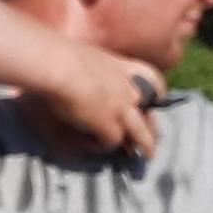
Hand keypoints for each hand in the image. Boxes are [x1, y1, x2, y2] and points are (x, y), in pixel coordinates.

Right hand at [24, 41, 165, 159]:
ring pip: (141, 135)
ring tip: (147, 157)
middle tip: (153, 138)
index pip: (151, 78)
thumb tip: (85, 73)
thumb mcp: (86, 56)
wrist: (54, 65)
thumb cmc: (59, 55)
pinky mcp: (108, 126)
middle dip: (153, 128)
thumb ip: (94, 69)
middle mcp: (127, 90)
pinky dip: (103, 146)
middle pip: (150, 112)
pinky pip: (112, 143)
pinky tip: (92, 145)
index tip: (157, 99)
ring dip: (145, 147)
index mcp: (122, 68)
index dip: (157, 91)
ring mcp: (121, 109)